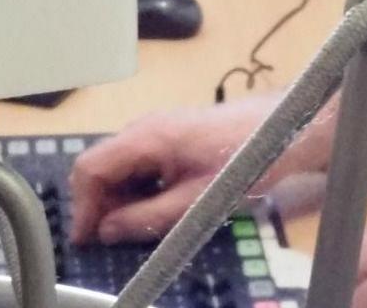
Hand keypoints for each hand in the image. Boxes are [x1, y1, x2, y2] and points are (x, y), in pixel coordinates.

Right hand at [69, 96, 313, 243]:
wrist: (284, 126)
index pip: (90, 167)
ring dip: (120, 199)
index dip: (82, 206)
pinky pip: (139, 164)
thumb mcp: (196, 200)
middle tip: (114, 239)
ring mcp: (156, 129)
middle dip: (101, 205)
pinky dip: (137, 189)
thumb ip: (148, 217)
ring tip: (140, 227)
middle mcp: (143, 127)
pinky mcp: (169, 136)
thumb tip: (107, 231)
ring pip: (119, 167)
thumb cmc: (244, 160)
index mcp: (146, 137)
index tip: (85, 240)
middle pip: (101, 167)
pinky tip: (158, 207)